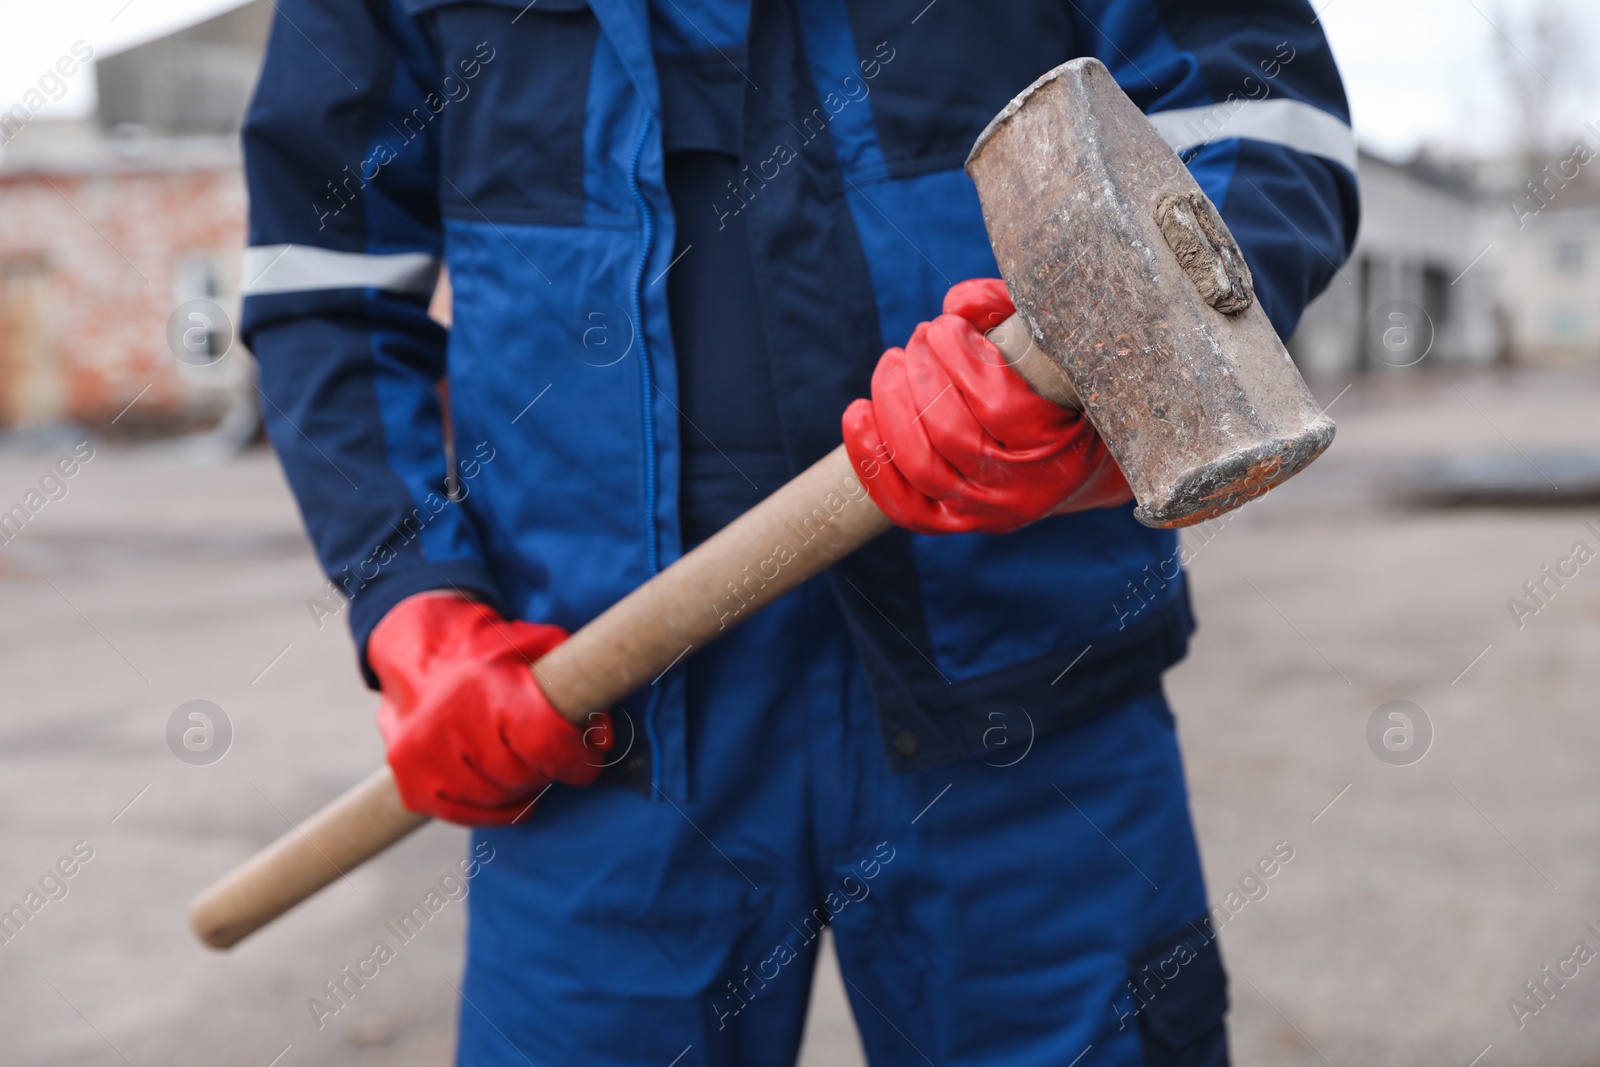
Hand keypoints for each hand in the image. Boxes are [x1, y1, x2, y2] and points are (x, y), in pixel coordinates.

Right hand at [369, 593, 611, 824]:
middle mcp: (449, 721)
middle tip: (552, 755)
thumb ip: (581, 685)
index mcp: (486, 684)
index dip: (577, 760)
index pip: (545, 742)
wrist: (418, 652)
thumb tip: (604, 741)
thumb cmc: (489, 651)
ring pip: (497, 799)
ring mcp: (423, 756)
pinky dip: (493, 809)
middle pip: (523, 775)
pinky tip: (503, 788)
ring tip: (523, 762)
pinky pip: (467, 815)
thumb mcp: (542, 647)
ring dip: (522, 789)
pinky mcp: (410, 781)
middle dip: (548, 770)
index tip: (588, 761)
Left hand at [842, 278, 1130, 534]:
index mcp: (1060, 447)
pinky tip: (858, 411)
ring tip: (892, 364)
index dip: (959, 357)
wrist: (1074, 464)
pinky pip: (902, 503)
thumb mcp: (1049, 344)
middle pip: (951, 433)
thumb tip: (957, 304)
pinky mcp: (953, 524)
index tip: (945, 325)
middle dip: (922, 373)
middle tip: (917, 337)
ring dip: (892, 404)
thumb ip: (1009, 310)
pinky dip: (870, 457)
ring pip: (921, 465)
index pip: (998, 405)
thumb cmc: (1059, 390)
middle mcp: (1023, 492)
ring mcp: (985, 514)